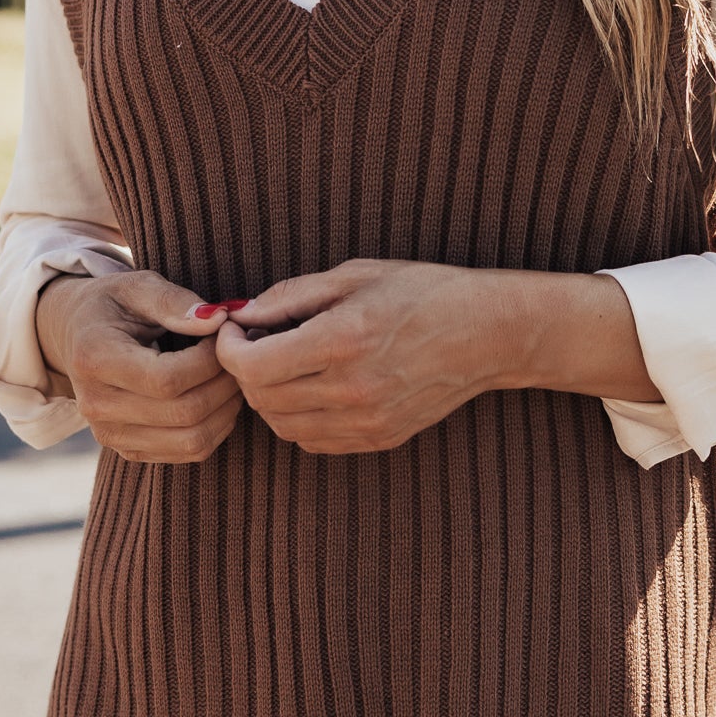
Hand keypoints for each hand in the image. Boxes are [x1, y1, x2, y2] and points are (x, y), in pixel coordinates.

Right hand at [35, 270, 244, 463]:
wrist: (75, 334)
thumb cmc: (112, 304)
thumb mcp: (136, 285)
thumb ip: (174, 301)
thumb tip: (217, 320)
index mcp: (94, 359)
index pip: (167, 378)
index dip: (209, 360)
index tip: (223, 335)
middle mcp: (96, 405)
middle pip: (184, 412)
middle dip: (225, 383)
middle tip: (237, 355)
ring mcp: (110, 434)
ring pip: (191, 441)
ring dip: (227, 409)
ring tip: (231, 375)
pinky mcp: (127, 450)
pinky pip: (187, 452)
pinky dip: (216, 427)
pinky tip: (218, 396)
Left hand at [213, 258, 514, 454]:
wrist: (487, 333)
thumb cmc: (423, 292)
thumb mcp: (355, 275)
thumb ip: (291, 296)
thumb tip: (242, 314)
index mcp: (342, 340)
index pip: (251, 366)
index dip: (228, 347)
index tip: (233, 328)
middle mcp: (352, 388)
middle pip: (261, 398)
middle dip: (245, 369)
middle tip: (255, 341)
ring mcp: (367, 421)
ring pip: (282, 425)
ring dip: (268, 396)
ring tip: (283, 364)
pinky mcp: (379, 439)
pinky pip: (313, 441)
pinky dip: (297, 418)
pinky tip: (311, 388)